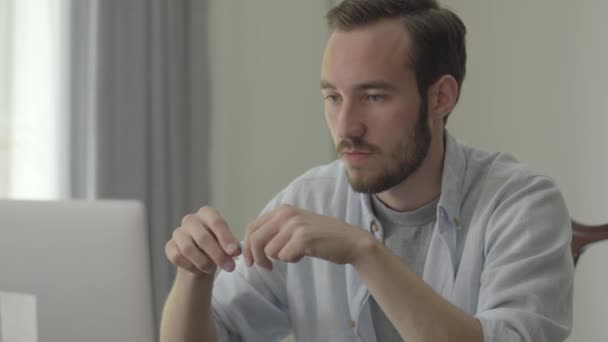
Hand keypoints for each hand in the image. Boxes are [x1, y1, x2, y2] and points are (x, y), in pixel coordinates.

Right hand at [165, 206, 240, 277]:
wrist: (202, 261)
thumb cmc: (218, 247)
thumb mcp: (227, 245)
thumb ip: (231, 246)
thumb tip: (234, 251)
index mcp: (207, 213)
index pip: (216, 222)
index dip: (226, 238)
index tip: (235, 253)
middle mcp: (190, 220)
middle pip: (202, 237)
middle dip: (218, 255)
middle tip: (230, 267)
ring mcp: (178, 233)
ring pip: (188, 249)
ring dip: (204, 262)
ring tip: (212, 269)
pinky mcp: (170, 246)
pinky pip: (177, 257)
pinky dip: (190, 266)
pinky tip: (198, 270)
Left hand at [242, 204, 373, 269]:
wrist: (349, 241)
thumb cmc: (321, 237)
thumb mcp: (295, 226)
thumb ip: (275, 230)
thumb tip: (250, 245)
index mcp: (282, 210)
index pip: (251, 227)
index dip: (247, 247)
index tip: (250, 261)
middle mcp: (286, 214)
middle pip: (255, 239)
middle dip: (256, 258)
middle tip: (266, 268)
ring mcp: (294, 225)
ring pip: (269, 251)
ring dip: (280, 258)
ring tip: (296, 253)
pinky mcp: (302, 238)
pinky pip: (284, 257)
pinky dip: (292, 260)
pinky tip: (304, 254)